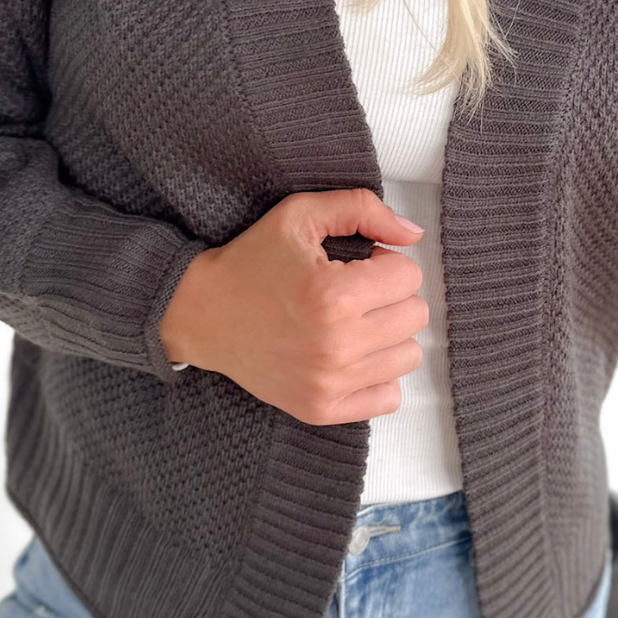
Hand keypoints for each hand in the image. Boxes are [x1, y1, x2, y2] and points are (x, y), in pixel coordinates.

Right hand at [159, 188, 428, 424]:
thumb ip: (362, 208)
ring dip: (387, 335)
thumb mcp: (300, 215)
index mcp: (334, 295)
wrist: (202, 314)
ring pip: (408, 356)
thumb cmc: (253, 261)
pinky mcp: (322, 409)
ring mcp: (329, 383)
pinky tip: (349, 356)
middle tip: (354, 294)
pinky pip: (389, 397)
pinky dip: (377, 375)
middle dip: (390, 297)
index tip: (356, 266)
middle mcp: (336, 345)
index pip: (409, 277)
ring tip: (352, 323)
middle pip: (415, 316)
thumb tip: (413, 234)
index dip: (385, 263)